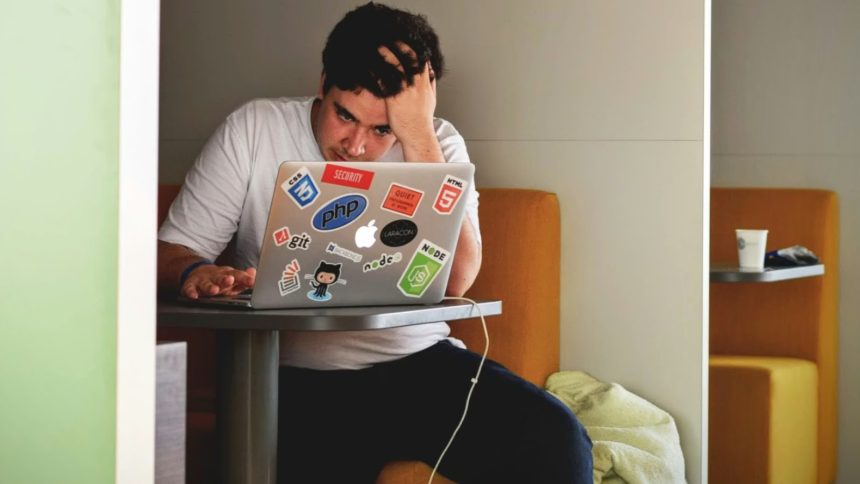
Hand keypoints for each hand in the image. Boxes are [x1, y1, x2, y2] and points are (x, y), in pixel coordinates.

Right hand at [181, 264, 256, 298]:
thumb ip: (244, 278)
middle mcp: (215, 276)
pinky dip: (191, 292)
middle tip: (230, 280)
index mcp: (227, 274)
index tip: (251, 281)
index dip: (244, 278)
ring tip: (214, 290)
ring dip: (210, 287)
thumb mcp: (233, 277)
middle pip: (221, 277)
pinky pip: (189, 288)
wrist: (198, 272)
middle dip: (225, 279)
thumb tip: (254, 273)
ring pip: (206, 283)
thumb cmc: (220, 279)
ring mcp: (203, 280)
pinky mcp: (191, 285)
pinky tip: (194, 296)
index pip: (237, 275)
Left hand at [377, 43, 443, 161]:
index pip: (421, 59)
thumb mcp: (431, 99)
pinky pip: (385, 81)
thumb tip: (431, 72)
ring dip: (387, 55)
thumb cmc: (422, 120)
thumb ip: (430, 83)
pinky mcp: (394, 99)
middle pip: (409, 59)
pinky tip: (371, 67)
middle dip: (400, 46)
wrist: (418, 135)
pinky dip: (378, 72)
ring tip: (378, 47)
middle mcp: (416, 85)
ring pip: (397, 67)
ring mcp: (405, 91)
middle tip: (390, 39)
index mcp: (425, 83)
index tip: (406, 41)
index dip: (413, 48)